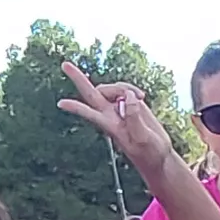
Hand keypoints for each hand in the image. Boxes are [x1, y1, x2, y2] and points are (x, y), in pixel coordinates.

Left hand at [55, 60, 179, 172]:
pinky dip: (133, 90)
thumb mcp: (142, 139)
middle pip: (91, 93)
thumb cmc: (149, 153)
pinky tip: (141, 97)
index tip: (61, 103)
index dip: (75, 108)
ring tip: (141, 97)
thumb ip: (134, 117)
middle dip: (78, 79)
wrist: (159, 154)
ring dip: (125, 88)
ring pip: (113, 87)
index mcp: (110, 125)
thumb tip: (127, 96)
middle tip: (64, 65)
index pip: (89, 114)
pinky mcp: (129, 104)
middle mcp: (110, 115)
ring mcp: (119, 108)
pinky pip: (125, 89)